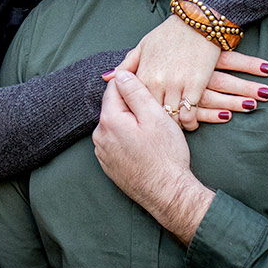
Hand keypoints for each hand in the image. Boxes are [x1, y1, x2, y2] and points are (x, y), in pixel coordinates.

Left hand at [93, 70, 213, 243]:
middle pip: (114, 106)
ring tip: (152, 127)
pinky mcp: (109, 164)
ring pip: (115, 124)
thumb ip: (135, 92)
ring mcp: (102, 152)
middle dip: (131, 102)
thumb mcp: (154, 116)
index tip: (146, 79)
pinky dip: (128, 137)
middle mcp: (99, 135)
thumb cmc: (165, 155)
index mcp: (109, 120)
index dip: (131, 79)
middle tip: (155, 106)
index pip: (115, 87)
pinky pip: (116, 141)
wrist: (167, 194)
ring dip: (130, 120)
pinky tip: (145, 144)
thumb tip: (121, 74)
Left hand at [104, 15, 267, 130]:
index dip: (132, 112)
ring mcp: (176, 85)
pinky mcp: (195, 87)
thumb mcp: (143, 46)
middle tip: (153, 131)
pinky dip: (187, 123)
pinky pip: (188, 115)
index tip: (137, 119)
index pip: (127, 101)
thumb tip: (107, 77)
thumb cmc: (169, 34)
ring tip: (170, 131)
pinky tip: (188, 124)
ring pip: (168, 117)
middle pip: (147, 114)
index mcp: (141, 73)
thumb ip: (126, 65)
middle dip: (149, 124)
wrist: (199, 22)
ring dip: (169, 126)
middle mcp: (156, 82)